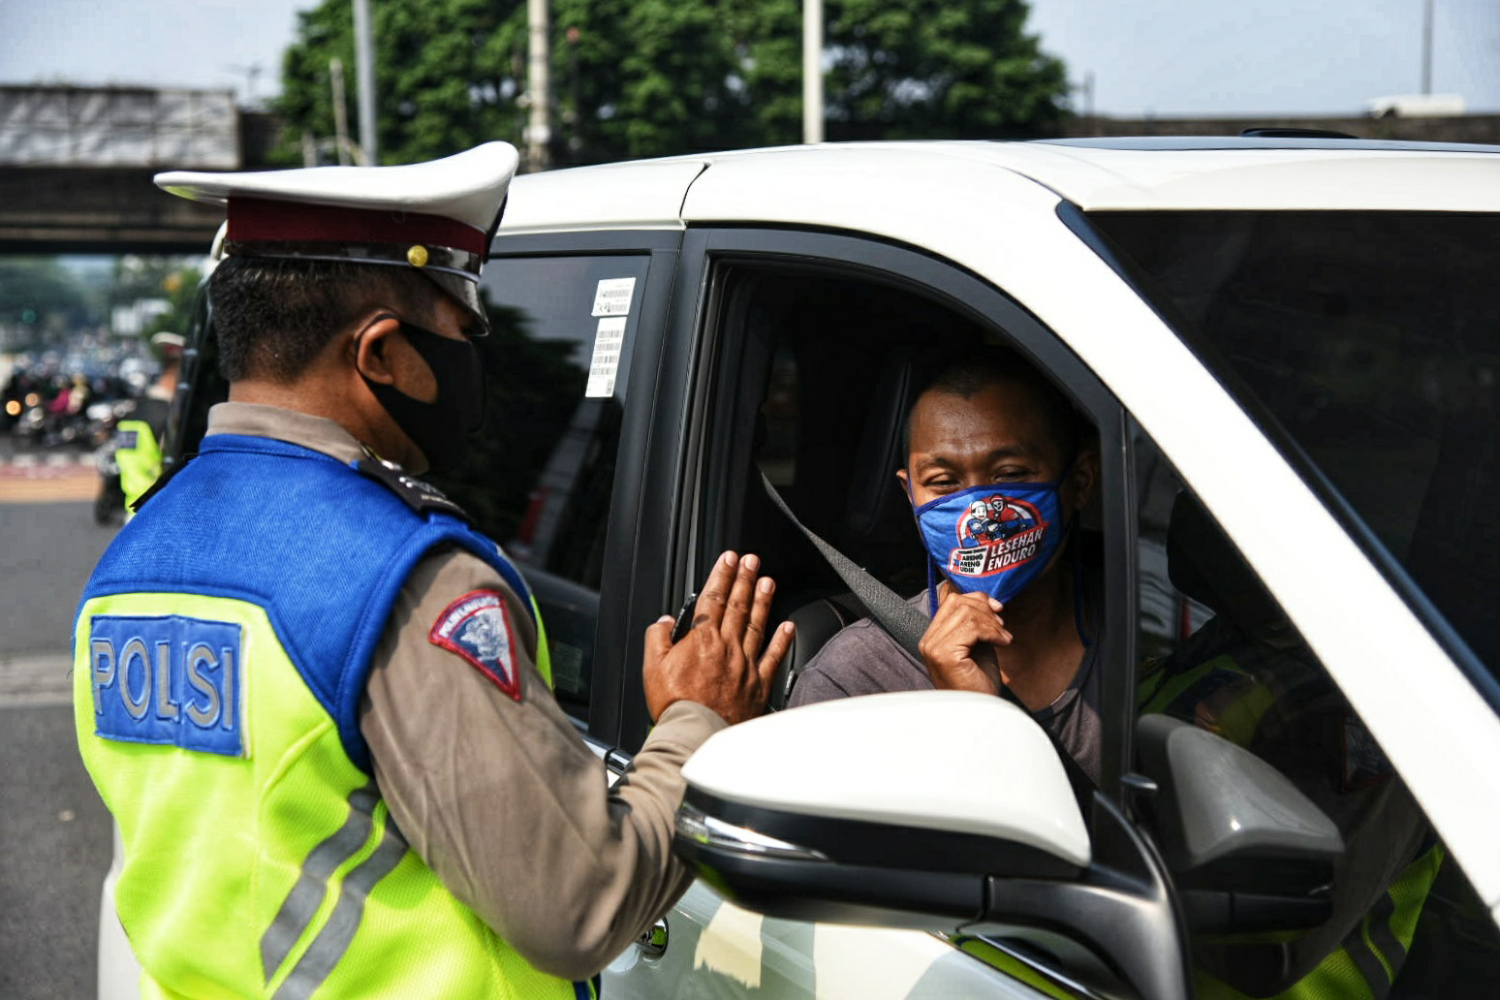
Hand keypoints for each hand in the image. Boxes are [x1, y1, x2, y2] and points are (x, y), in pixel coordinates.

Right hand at [643, 551, 794, 724]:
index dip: (721, 575)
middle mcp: (727, 647)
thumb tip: (664, 621)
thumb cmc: (675, 706)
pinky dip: (782, 640)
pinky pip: (774, 657)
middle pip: (737, 605)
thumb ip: (658, 639)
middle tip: (752, 560)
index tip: (729, 558)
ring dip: (762, 600)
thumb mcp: (652, 668)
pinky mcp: (758, 684)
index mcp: (702, 640)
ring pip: (756, 624)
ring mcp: (746, 664)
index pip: (712, 598)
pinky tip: (787, 626)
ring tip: (767, 581)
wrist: (697, 735)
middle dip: (744, 579)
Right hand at [917, 581, 1011, 694]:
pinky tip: (1002, 643)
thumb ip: (976, 624)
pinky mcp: (944, 655)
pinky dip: (992, 631)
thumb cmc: (979, 685)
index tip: (997, 609)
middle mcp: (929, 641)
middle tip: (1002, 626)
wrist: (979, 714)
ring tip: (1004, 637)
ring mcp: (934, 647)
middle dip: (985, 610)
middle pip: (958, 603)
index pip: (951, 601)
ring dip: (992, 623)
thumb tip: (985, 600)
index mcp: (933, 637)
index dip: (977, 599)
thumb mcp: (977, 646)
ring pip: (966, 613)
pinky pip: (971, 628)